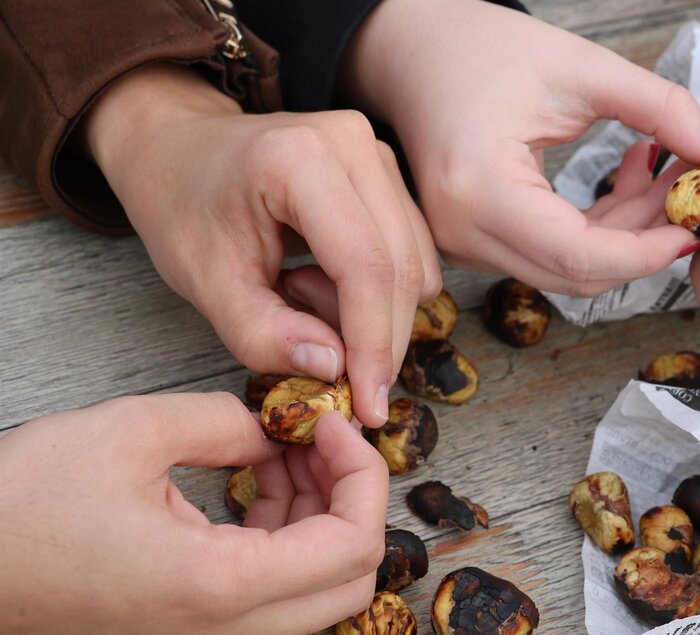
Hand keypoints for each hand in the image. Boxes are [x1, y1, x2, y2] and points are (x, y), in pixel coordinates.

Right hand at [0, 393, 385, 633]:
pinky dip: (286, 532)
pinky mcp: (194, 626)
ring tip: (284, 446)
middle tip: (319, 436)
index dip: (361, 474)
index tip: (329, 423)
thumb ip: (225, 421)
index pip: (353, 546)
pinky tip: (258, 476)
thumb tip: (275, 430)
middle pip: (350, 579)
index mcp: (219, 587)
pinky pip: (275, 589)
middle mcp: (225, 630)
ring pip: (317, 587)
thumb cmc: (22, 509)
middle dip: (350, 497)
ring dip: (319, 512)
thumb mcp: (131, 432)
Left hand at [83, 64, 441, 425]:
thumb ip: (263, 334)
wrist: (180, 146)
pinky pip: (413, 254)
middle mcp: (353, 146)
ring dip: (376, 315)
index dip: (373, 343)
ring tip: (301, 298)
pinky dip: (379, 292)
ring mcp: (378, 156)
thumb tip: (332, 368)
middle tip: (335, 379)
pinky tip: (322, 280)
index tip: (368, 406)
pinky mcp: (390, 174)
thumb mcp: (204, 281)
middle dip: (380, 343)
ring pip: (417, 266)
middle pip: (401, 268)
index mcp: (298, 160)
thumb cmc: (182, 205)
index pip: (365, 264)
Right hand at [341, 0, 699, 295]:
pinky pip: (549, 255)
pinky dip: (597, 229)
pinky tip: (628, 179)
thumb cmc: (476, 48)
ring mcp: (463, 244)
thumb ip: (658, 106)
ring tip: (665, 172)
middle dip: (645, 241)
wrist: (410, 49)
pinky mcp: (473, 240)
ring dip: (626, 233)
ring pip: (568, 270)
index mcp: (480, 189)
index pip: (581, 257)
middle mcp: (463, 232)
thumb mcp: (579, 66)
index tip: (699, 222)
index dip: (649, 250)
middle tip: (692, 193)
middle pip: (578, 275)